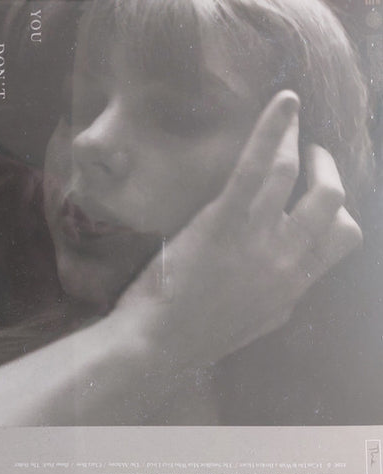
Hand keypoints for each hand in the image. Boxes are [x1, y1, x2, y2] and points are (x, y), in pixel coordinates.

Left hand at [116, 90, 361, 365]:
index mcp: (294, 284)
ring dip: (298, 141)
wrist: (158, 343)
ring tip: (291, 121)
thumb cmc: (200, 334)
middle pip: (330, 200)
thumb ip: (283, 294)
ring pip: (295, 176)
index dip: (335, 207)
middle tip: (309, 154)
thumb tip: (296, 273)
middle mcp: (286, 258)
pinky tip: (285, 102)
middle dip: (325, 168)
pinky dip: (275, 131)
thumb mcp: (256, 321)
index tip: (317, 193)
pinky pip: (258, 169)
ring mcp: (256, 239)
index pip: (342, 235)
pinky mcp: (223, 222)